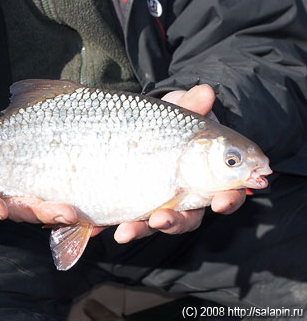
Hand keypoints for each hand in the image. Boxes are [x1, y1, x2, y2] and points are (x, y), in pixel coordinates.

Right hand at [0, 108, 77, 224]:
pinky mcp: (40, 193)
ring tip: (77, 213)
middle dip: (41, 212)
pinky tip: (85, 213)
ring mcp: (20, 199)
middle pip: (19, 210)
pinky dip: (66, 206)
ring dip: (59, 212)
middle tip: (65, 214)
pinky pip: (54, 200)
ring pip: (39, 209)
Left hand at [110, 85, 245, 242]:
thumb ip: (192, 107)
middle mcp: (183, 197)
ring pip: (152, 223)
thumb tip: (206, 93)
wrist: (141, 126)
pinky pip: (121, 218)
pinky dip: (108, 225)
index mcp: (207, 179)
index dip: (228, 200)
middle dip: (174, 223)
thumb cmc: (170, 123)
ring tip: (125, 232)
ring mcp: (156, 203)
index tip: (221, 202)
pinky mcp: (130, 204)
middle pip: (186, 218)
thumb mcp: (179, 114)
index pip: (226, 194)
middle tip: (161, 220)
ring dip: (139, 229)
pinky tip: (95, 229)